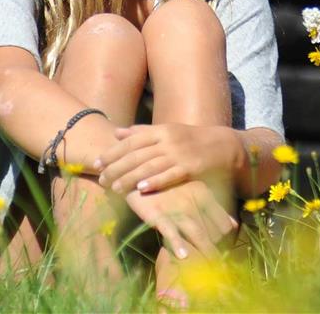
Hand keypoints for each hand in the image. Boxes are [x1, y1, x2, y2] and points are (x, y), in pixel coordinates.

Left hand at [96, 124, 240, 194]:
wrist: (223, 146)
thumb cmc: (191, 140)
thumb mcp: (167, 131)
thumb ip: (142, 133)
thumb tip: (117, 132)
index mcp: (161, 130)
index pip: (130, 141)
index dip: (112, 152)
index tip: (96, 163)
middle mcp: (168, 139)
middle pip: (137, 154)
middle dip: (116, 167)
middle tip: (101, 179)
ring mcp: (180, 153)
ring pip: (150, 165)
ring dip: (130, 177)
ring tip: (115, 187)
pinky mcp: (191, 166)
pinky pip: (170, 174)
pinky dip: (155, 181)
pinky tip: (142, 189)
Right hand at [124, 178, 236, 261]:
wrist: (137, 171)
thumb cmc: (167, 184)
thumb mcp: (193, 190)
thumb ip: (213, 207)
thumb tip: (233, 226)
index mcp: (204, 193)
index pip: (223, 223)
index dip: (225, 241)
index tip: (223, 252)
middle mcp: (194, 200)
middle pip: (212, 232)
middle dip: (217, 251)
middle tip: (220, 268)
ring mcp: (176, 208)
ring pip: (196, 233)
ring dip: (205, 251)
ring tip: (211, 267)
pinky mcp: (157, 214)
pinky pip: (170, 231)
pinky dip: (178, 244)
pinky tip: (184, 256)